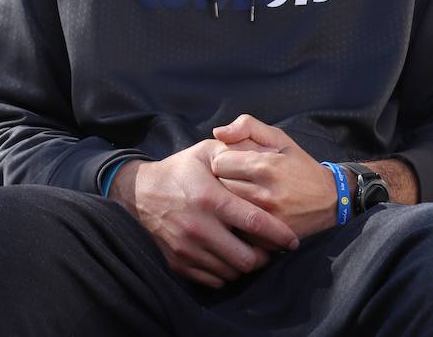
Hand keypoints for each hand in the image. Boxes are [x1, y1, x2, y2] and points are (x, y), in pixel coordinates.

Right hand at [108, 140, 300, 287]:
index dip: (279, 235)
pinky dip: (226, 273)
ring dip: (245, 265)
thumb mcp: (206, 152)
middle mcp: (198, 227)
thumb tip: (267, 154)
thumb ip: (236, 151)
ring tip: (249, 252)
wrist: (140, 193)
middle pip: (246, 259)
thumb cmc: (180, 170)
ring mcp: (187, 249)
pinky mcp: (178, 263)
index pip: (254, 223)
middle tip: (269, 249)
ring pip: (232, 273)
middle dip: (264, 257)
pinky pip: (213, 280)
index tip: (292, 241)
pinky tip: (228, 257)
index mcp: (210, 198)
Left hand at [209, 114, 339, 238]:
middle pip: (220, 186)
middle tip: (237, 180)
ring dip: (229, 201)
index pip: (219, 163)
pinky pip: (237, 229)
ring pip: (226, 208)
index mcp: (266, 166)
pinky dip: (238, 222)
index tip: (233, 164)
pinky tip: (248, 214)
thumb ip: (247, 127)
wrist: (332, 200)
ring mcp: (266, 220)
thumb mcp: (279, 138)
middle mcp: (265, 194)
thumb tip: (217, 133)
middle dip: (224, 181)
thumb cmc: (300, 165)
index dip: (224, 161)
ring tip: (242, 195)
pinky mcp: (268, 240)